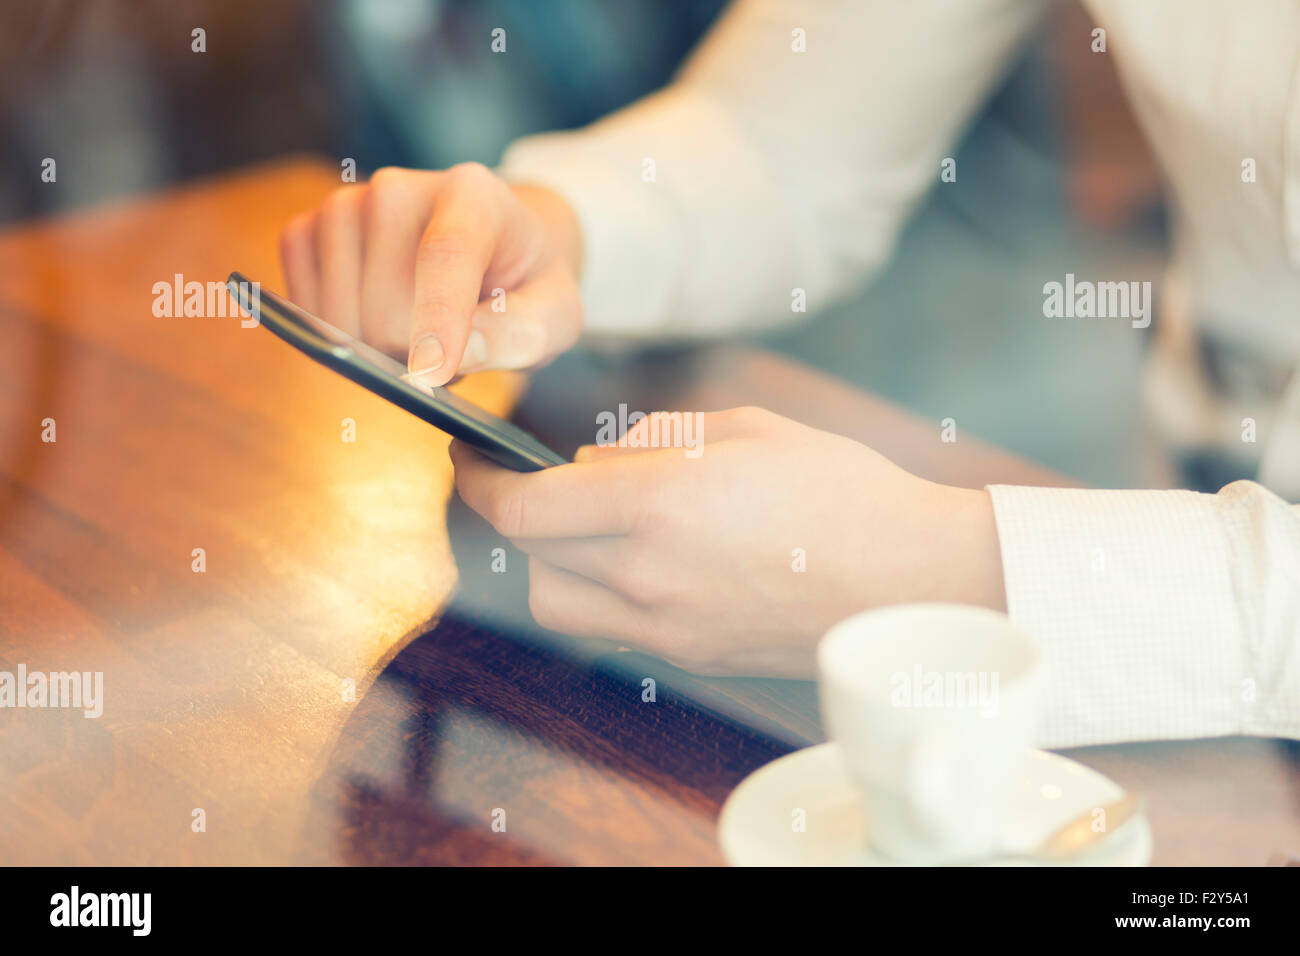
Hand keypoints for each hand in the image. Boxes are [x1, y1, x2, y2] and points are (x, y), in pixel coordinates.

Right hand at [280, 163, 582, 384]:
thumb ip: (523, 334)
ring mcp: (344, 206)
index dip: (436, 321)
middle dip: (416, 354)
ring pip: (340, 319)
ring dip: (379, 351)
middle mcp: (398, 188)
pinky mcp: (307, 232)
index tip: (431, 375)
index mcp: (473, 194)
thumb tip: (464, 353)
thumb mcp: (556, 313)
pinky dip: (338, 335)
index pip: (445, 255)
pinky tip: (376, 320)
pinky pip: (304, 310)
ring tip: (421, 330)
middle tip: (454, 346)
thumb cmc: (525, 284)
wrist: (492, 247)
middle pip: (386, 310)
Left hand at [450, 407, 1005, 677]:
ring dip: (551, 562)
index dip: (480, 481)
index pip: (525, 508)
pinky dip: (601, 590)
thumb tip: (594, 459)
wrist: (911, 581)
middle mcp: (647, 574)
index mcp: (659, 504)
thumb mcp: (748, 428)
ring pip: (558, 603)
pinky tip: (641, 558)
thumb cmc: (841, 489)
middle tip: (536, 484)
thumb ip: (655, 440)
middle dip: (518, 515)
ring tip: (590, 526)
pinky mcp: (690, 654)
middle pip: (530, 558)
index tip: (468, 457)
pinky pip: (611, 625)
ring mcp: (666, 626)